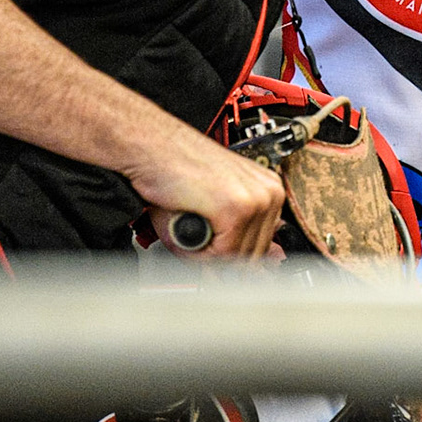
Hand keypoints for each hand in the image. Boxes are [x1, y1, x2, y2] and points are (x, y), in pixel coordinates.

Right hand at [130, 121, 285, 259]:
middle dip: (220, 257)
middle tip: (195, 236)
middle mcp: (270, 192)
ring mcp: (255, 200)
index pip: (264, 246)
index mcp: (269, 189)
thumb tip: (247, 274)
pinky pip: (222, 254)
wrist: (151, 148)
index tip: (220, 260)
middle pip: (253, 255)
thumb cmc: (175, 173)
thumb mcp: (214, 209)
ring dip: (206, 254)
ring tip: (189, 223)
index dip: (235, 257)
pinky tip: (187, 222)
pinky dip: (197, 250)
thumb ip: (234, 239)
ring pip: (237, 257)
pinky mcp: (235, 208)